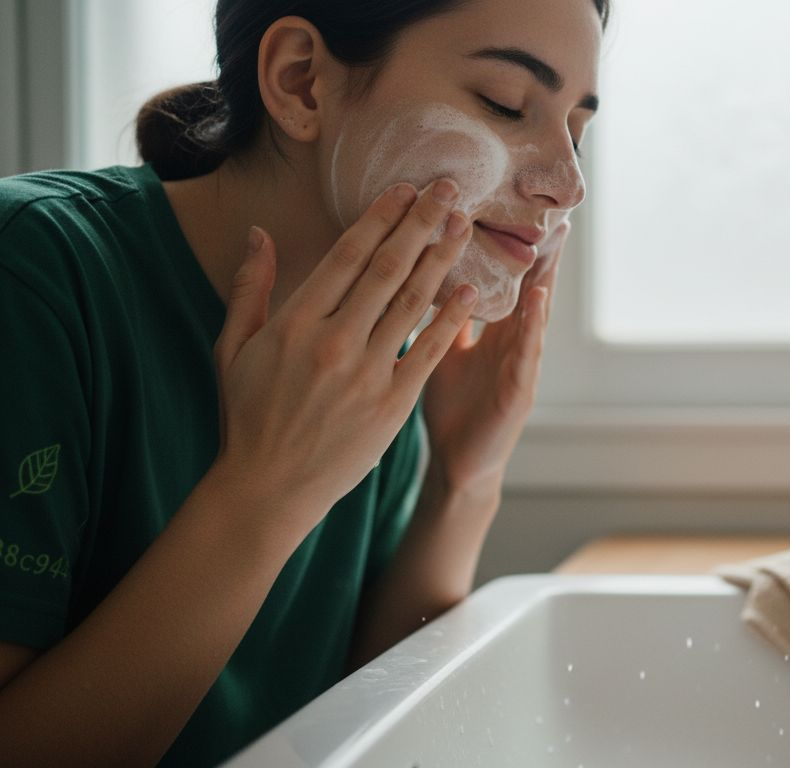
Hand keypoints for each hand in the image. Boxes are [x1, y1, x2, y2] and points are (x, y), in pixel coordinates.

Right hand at [210, 180, 479, 538]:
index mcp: (295, 324)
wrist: (269, 488)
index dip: (380, 218)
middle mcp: (333, 343)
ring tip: (465, 226)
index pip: (347, 256)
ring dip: (442, 259)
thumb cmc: (247, 416)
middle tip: (449, 189)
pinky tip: (470, 290)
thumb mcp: (233, 348)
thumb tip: (260, 232)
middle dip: (421, 223)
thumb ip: (250, 287)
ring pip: (412, 303)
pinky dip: (450, 318)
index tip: (405, 189)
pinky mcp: (392, 405)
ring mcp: (366, 375)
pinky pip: (428, 351)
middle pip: (387, 268)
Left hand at [420, 218, 569, 491]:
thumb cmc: (451, 408)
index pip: (504, 279)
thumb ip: (443, 314)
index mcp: (491, 331)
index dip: (511, 244)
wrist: (456, 465)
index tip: (514, 204)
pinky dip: (532, 324)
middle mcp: (511, 343)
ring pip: (534, 312)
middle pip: (528, 287)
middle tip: (554, 209)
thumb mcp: (441, 350)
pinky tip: (537, 297)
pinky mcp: (519, 392)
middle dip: (541, 251)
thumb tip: (423, 269)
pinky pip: (526, 352)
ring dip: (545, 276)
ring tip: (553, 240)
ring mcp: (519, 366)